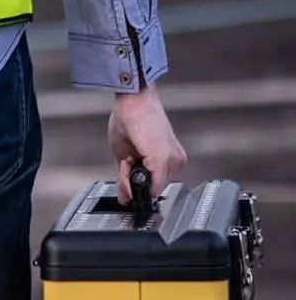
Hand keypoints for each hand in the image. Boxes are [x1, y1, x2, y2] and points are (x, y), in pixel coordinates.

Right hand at [108, 84, 187, 200]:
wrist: (133, 100)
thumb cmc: (129, 119)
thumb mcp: (124, 154)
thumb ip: (127, 178)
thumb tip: (126, 199)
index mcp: (168, 159)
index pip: (153, 185)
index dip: (134, 184)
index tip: (124, 176)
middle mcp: (175, 161)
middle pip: (151, 188)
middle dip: (132, 181)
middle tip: (124, 163)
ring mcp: (173, 161)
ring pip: (149, 188)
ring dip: (131, 177)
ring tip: (127, 158)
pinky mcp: (165, 160)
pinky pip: (148, 183)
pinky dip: (133, 176)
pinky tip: (129, 161)